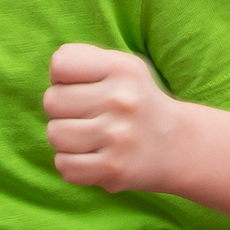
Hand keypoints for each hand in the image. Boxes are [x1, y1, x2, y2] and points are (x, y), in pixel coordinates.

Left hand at [44, 43, 188, 193]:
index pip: (61, 64)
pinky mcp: (114, 169)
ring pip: (54, 134)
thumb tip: (54, 75)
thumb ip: (83, 60)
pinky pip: (64, 166)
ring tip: (88, 137)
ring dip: (65, 139)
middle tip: (85, 116)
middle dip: (61, 110)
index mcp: (122, 68)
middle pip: (52, 101)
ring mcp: (118, 136)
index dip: (60, 78)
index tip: (77, 87)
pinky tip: (91, 157)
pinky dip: (71, 164)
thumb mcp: (121, 67)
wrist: (178, 144)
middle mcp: (121, 100)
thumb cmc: (135, 101)